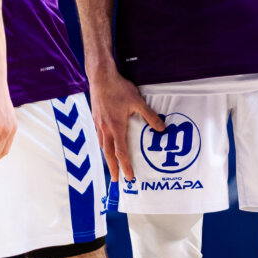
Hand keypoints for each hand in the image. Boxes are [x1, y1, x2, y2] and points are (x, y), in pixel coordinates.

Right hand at [89, 68, 164, 182]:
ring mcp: (99, 123)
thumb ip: (149, 116)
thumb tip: (161, 128)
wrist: (100, 77)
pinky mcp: (96, 117)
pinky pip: (98, 136)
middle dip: (113, 168)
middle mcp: (105, 128)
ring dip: (106, 157)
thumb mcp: (138, 102)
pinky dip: (102, 145)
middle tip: (116, 180)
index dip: (125, 166)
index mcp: (116, 127)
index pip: (121, 152)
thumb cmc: (119, 88)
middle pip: (108, 153)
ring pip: (102, 145)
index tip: (129, 177)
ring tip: (110, 165)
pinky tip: (104, 144)